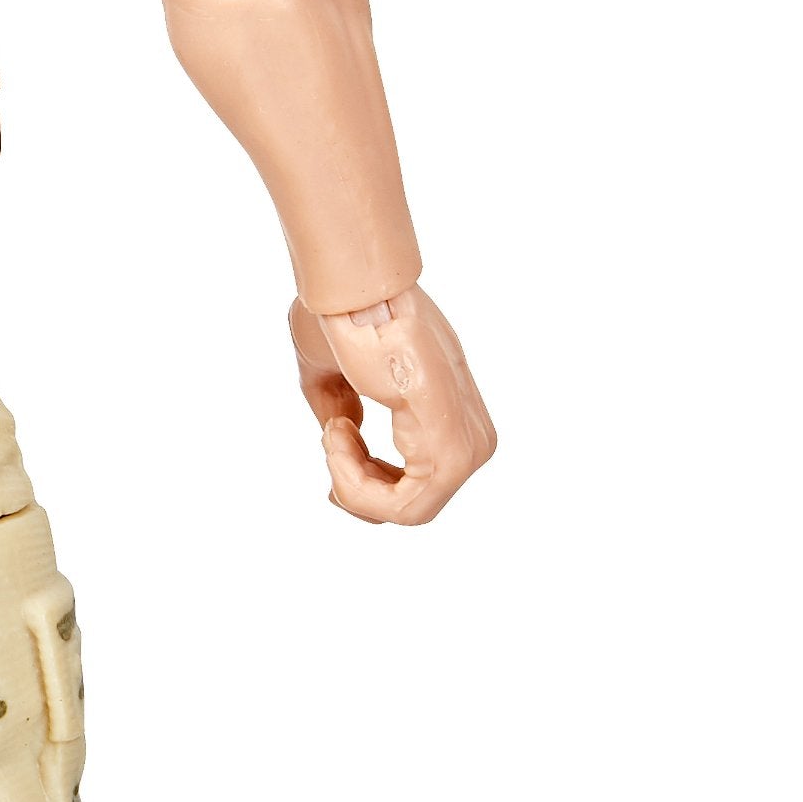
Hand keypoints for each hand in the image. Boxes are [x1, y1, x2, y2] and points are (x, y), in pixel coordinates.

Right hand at [288, 286, 493, 525]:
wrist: (351, 289)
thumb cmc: (341, 317)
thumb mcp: (335, 376)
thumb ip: (342, 408)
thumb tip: (343, 436)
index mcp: (454, 411)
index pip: (426, 484)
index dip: (368, 485)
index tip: (331, 441)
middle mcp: (471, 431)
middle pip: (415, 506)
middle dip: (357, 490)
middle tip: (331, 439)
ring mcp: (466, 442)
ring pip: (409, 512)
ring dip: (351, 483)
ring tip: (334, 432)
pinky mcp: (450, 446)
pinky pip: (404, 505)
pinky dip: (355, 483)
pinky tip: (339, 434)